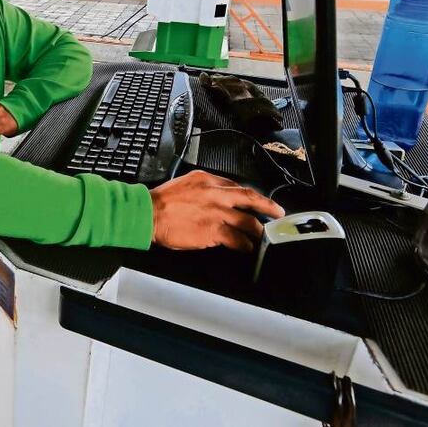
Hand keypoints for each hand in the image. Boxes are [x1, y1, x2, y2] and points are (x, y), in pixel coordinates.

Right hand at [149, 170, 284, 252]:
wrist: (149, 214)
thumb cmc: (162, 202)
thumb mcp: (185, 183)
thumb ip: (204, 189)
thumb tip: (217, 199)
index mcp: (208, 180)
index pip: (236, 186)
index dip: (249, 196)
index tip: (256, 201)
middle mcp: (216, 194)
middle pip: (249, 198)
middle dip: (267, 205)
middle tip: (278, 212)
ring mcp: (216, 212)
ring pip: (247, 221)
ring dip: (257, 230)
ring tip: (261, 237)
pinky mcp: (213, 230)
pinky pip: (236, 238)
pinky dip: (244, 244)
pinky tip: (246, 248)